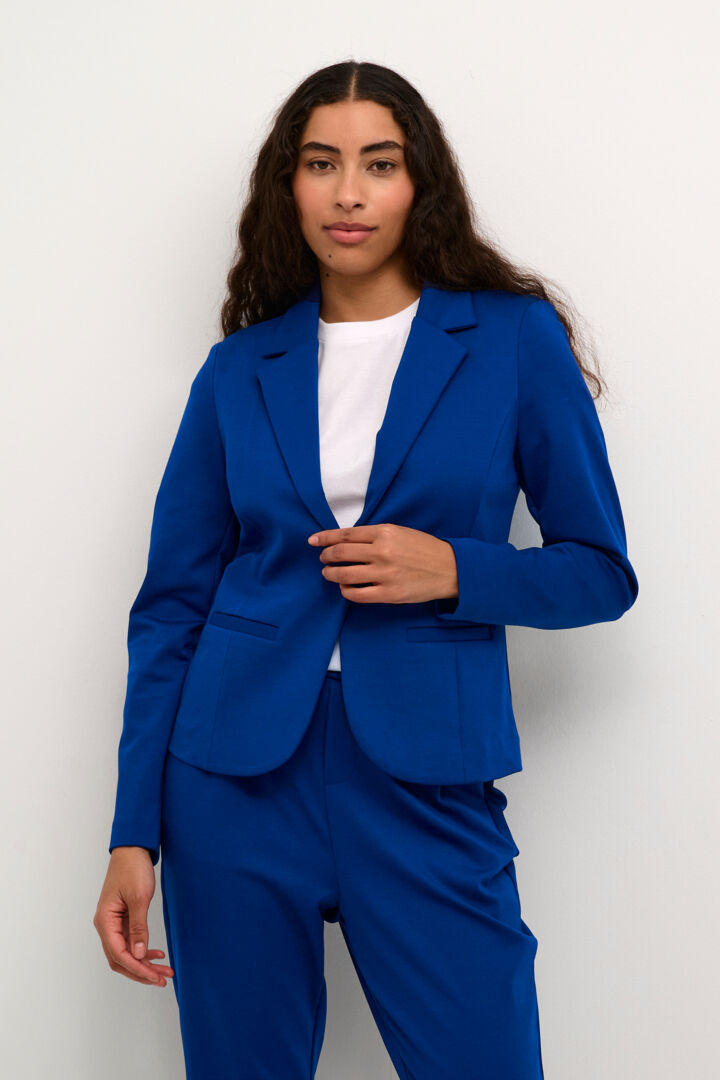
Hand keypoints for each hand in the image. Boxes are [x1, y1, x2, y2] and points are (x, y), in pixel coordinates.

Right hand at [93, 847, 174, 987]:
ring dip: (144, 963)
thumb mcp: (139, 898)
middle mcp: (105, 925)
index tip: (155, 977)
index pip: (119, 954)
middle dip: (141, 971)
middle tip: (163, 979)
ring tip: (164, 970)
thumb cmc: (133, 869)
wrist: (132, 849)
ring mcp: (113, 923)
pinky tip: (157, 954)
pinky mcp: (122, 919)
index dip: (138, 968)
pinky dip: (142, 950)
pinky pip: (130, 941)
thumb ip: (139, 928)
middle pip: (120, 959)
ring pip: (126, 953)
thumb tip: (139, 955)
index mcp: (105, 921)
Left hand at [308, 523, 457, 604]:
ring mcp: (385, 574)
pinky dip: (345, 590)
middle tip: (323, 559)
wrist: (449, 569)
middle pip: (340, 554)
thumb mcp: (400, 533)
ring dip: (331, 574)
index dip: (325, 538)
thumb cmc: (424, 549)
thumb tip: (345, 541)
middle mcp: (382, 552)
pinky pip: (356, 594)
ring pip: (344, 574)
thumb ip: (374, 536)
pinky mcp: (388, 594)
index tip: (313, 541)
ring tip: (330, 573)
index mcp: (385, 532)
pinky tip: (346, 587)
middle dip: (326, 556)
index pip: (345, 535)